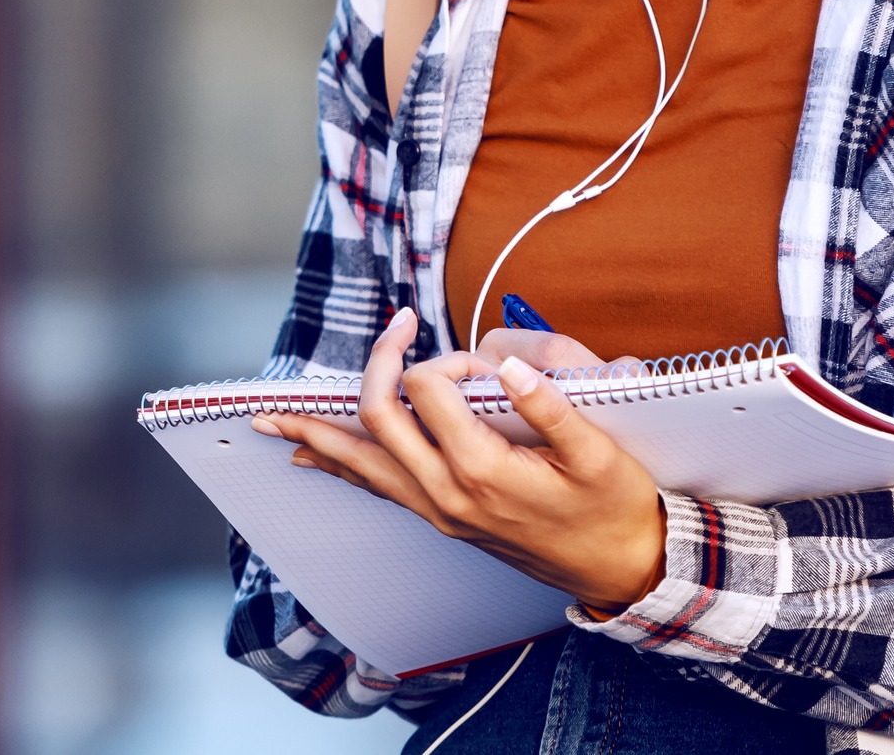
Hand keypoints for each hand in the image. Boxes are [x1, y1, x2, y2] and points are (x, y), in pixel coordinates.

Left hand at [257, 310, 670, 614]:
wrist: (620, 567)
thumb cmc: (614, 507)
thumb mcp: (600, 453)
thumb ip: (551, 407)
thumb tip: (507, 366)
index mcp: (484, 471)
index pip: (433, 390)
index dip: (451, 358)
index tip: (483, 357)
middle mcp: (448, 494)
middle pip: (378, 422)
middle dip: (375, 366)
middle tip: (394, 327)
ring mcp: (439, 510)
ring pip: (361, 464)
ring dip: (316, 433)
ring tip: (272, 417)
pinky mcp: (441, 518)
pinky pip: (377, 487)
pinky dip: (340, 464)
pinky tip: (312, 455)